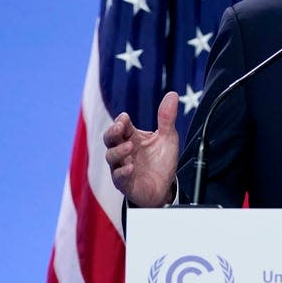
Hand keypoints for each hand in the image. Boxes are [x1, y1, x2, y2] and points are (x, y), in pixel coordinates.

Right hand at [103, 92, 179, 206]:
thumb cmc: (161, 161)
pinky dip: (123, 172)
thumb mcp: (167, 137)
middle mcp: (123, 151)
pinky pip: (118, 177)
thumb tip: (172, 94)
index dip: (121, 121)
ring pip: (111, 157)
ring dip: (119, 151)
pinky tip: (130, 168)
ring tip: (130, 147)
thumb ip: (167, 118)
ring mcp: (121, 167)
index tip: (125, 118)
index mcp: (131, 137)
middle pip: (109, 139)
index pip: (121, 126)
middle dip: (112, 132)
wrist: (164, 187)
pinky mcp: (125, 183)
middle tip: (119, 127)